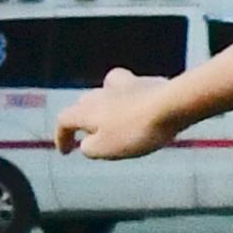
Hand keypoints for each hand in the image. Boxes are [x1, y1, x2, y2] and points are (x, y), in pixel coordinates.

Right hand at [51, 68, 171, 160]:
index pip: (64, 120)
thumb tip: (86, 143)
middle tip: (91, 136)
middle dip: (84, 120)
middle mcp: (100, 92)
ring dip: (105, 105)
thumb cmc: (135, 131)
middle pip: (84, 104)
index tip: (67, 150)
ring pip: (106, 91)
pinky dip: (129, 96)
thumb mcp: (105, 149)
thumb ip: (90, 148)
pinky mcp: (146, 82)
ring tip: (113, 119)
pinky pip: (131, 87)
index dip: (61, 136)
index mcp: (86, 110)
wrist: (170, 106)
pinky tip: (138, 105)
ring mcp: (124, 84)